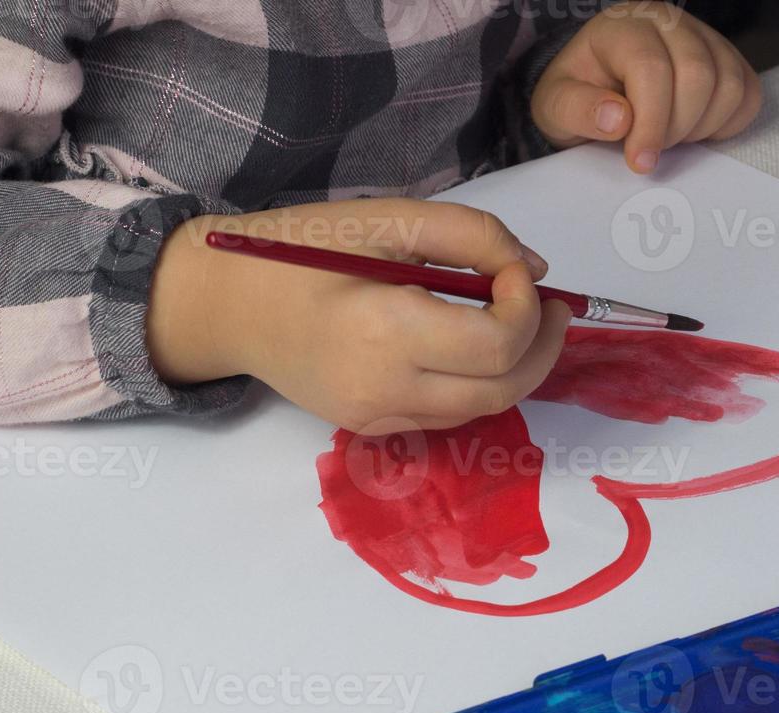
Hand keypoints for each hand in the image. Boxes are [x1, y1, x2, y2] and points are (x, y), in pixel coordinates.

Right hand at [146, 200, 570, 433]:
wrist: (224, 304)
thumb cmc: (297, 250)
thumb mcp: (386, 218)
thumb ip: (471, 235)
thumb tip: (534, 269)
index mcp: (385, 331)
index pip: (497, 342)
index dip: (527, 306)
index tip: (517, 271)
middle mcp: (386, 389)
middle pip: (504, 389)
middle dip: (542, 347)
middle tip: (554, 306)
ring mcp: (379, 417)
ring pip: (483, 408)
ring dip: (519, 368)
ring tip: (525, 322)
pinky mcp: (374, 427)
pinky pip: (450, 414)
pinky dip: (480, 382)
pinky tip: (480, 346)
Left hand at [532, 1, 762, 173]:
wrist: (599, 89)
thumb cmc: (579, 97)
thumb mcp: (555, 107)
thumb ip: (577, 111)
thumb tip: (618, 120)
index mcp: (623, 26)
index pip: (652, 68)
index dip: (650, 123)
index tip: (640, 162)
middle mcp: (668, 21)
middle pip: (698, 75)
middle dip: (676, 128)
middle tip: (652, 147)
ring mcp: (704, 37)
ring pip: (730, 85)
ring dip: (702, 127)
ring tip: (671, 136)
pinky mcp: (728, 59)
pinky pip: (748, 94)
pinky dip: (727, 124)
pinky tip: (695, 129)